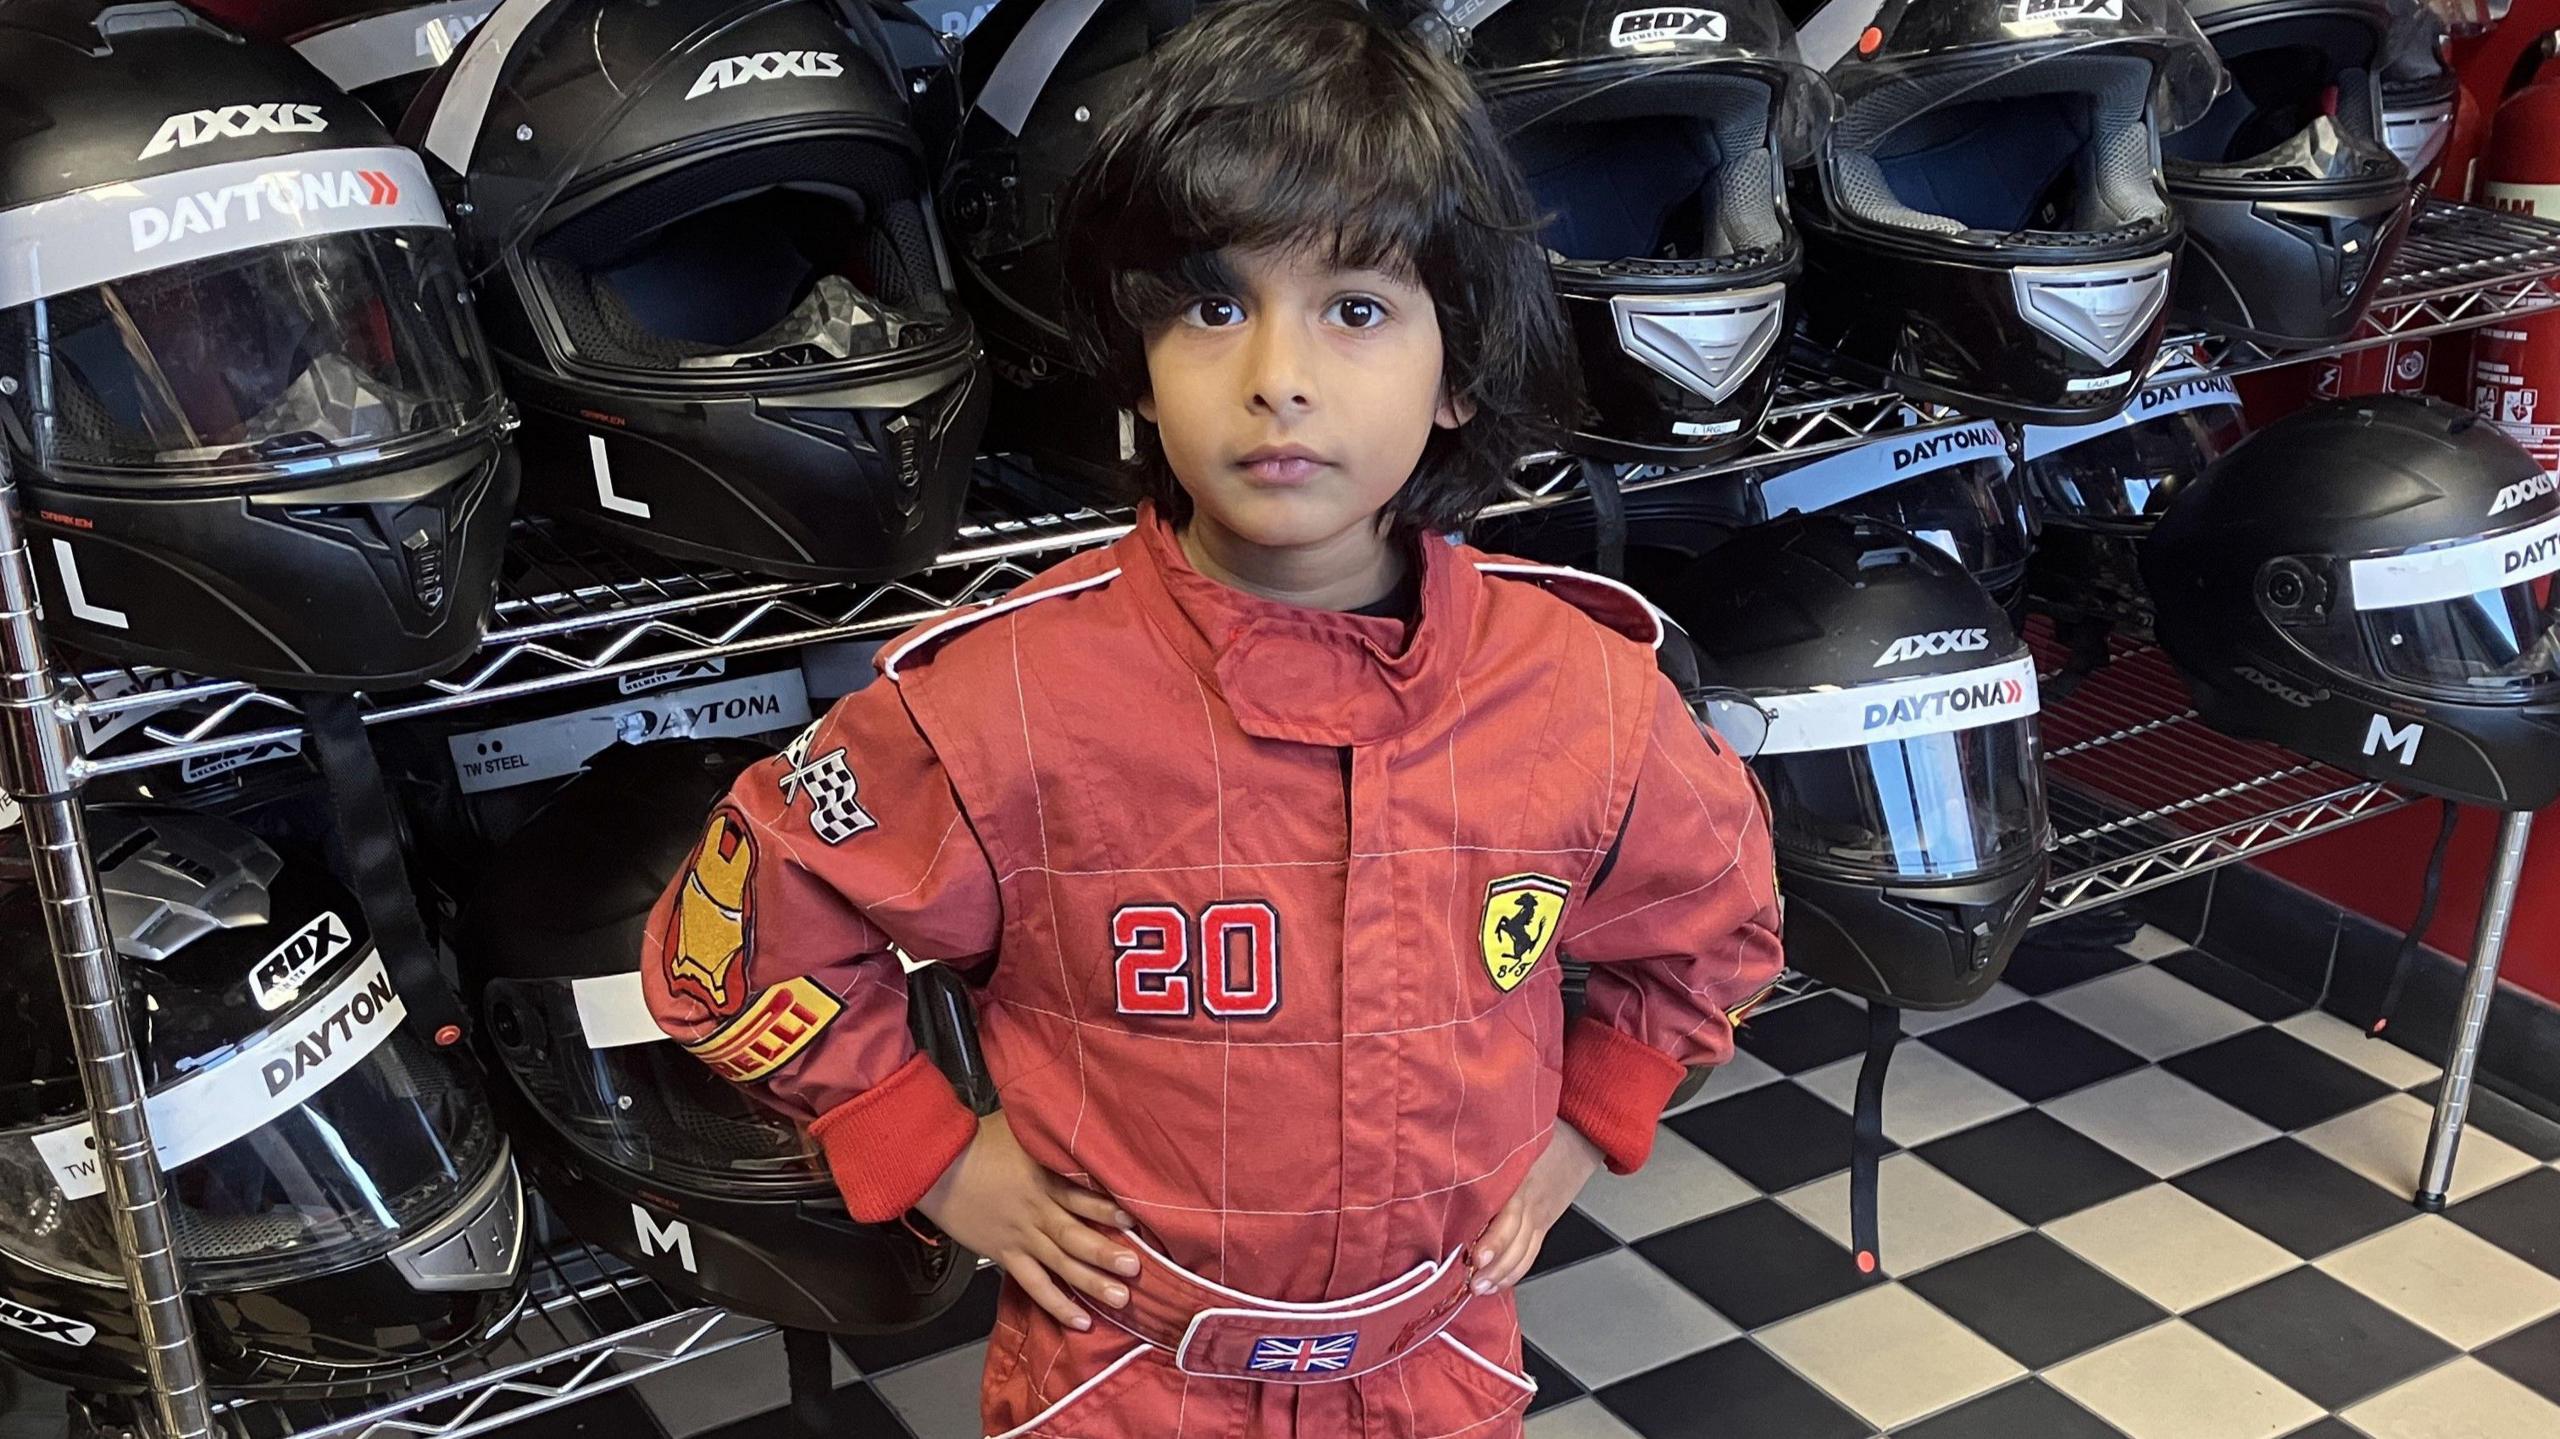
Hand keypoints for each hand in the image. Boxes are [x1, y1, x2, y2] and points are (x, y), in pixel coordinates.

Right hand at [916, 1111, 1140, 1331]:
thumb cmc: (974, 1140)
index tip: (1136, 1220)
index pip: (1082, 1195)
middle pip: (1076, 1234)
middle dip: (1107, 1253)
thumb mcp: (1020, 1127)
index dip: (1109, 1208)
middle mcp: (1035, 1210)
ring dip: (1091, 1282)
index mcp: (1042, 1176)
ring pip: (1061, 1264)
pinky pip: (1034, 1284)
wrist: (933, 1165)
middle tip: (1134, 1268)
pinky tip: (1078, 1318)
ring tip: (1119, 1297)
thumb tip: (1075, 1123)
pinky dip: (1056, 1303)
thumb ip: (1050, 1134)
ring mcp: (1020, 1236)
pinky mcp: (1004, 1254)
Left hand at [1471, 1122, 1605, 1293]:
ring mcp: (1541, 1215)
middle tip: (1472, 1282)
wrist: (1584, 1138)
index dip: (1493, 1240)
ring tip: (1482, 1288)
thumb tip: (1447, 1165)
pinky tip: (1500, 1282)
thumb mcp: (1514, 1137)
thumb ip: (1487, 1154)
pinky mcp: (1545, 1223)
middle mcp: (1532, 1201)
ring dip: (1503, 1274)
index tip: (1475, 1256)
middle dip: (1494, 1265)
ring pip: (1523, 1251)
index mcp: (1522, 1179)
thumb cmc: (1545, 1134)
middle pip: (1514, 1240)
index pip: (1509, 1215)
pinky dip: (1516, 1270)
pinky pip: (1531, 1252)